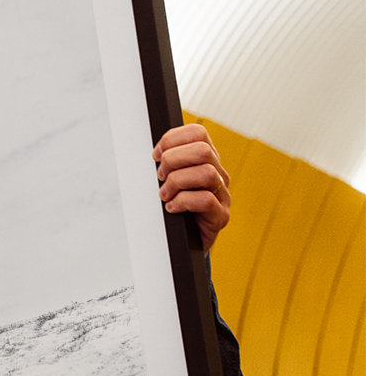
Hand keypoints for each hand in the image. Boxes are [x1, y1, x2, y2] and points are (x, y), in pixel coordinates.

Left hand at [153, 124, 230, 250]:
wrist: (182, 242)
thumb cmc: (173, 207)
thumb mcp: (167, 180)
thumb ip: (166, 163)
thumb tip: (153, 153)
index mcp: (206, 160)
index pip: (197, 133)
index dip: (172, 139)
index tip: (156, 155)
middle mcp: (218, 174)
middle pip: (203, 150)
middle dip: (173, 160)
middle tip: (160, 176)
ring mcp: (222, 195)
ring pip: (206, 173)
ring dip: (177, 182)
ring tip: (165, 194)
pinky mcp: (220, 216)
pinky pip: (206, 200)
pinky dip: (182, 202)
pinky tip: (172, 208)